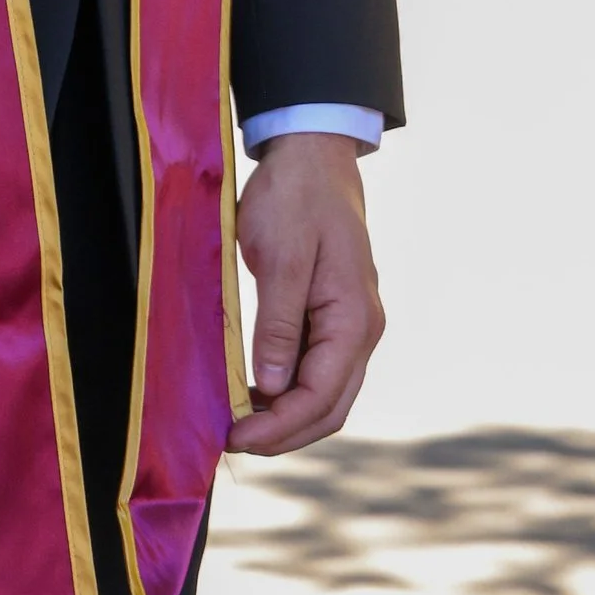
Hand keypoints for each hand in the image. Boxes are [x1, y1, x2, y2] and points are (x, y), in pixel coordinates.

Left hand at [225, 134, 384, 455]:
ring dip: (286, 417)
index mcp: (354, 320)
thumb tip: (273, 386)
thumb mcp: (281, 258)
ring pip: (326, 395)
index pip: (320, 397)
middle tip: (233, 440)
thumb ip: (279, 325)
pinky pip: (318, 369)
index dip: (277, 426)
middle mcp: (362, 330)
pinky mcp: (334, 316)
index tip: (235, 435)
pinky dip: (289, 391)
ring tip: (239, 421)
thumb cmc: (295, 197)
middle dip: (283, 433)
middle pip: (329, 408)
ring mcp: (352, 325)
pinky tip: (254, 390)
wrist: (313, 154)